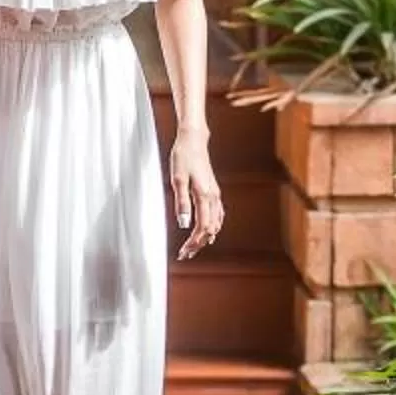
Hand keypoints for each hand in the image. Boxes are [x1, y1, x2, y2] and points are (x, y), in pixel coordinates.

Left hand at [169, 134, 224, 260]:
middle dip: (199, 244)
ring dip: (206, 236)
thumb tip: (183, 224)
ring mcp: (215, 193)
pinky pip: (218, 214)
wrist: (194, 140)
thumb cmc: (183, 157)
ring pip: (216, 222)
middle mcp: (213, 197)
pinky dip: (213, 226)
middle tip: (186, 254)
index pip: (203, 227)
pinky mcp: (213, 190)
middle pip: (211, 228)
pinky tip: (209, 230)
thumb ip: (181, 203)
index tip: (184, 252)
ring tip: (195, 247)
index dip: (194, 243)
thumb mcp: (177, 180)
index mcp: (204, 196)